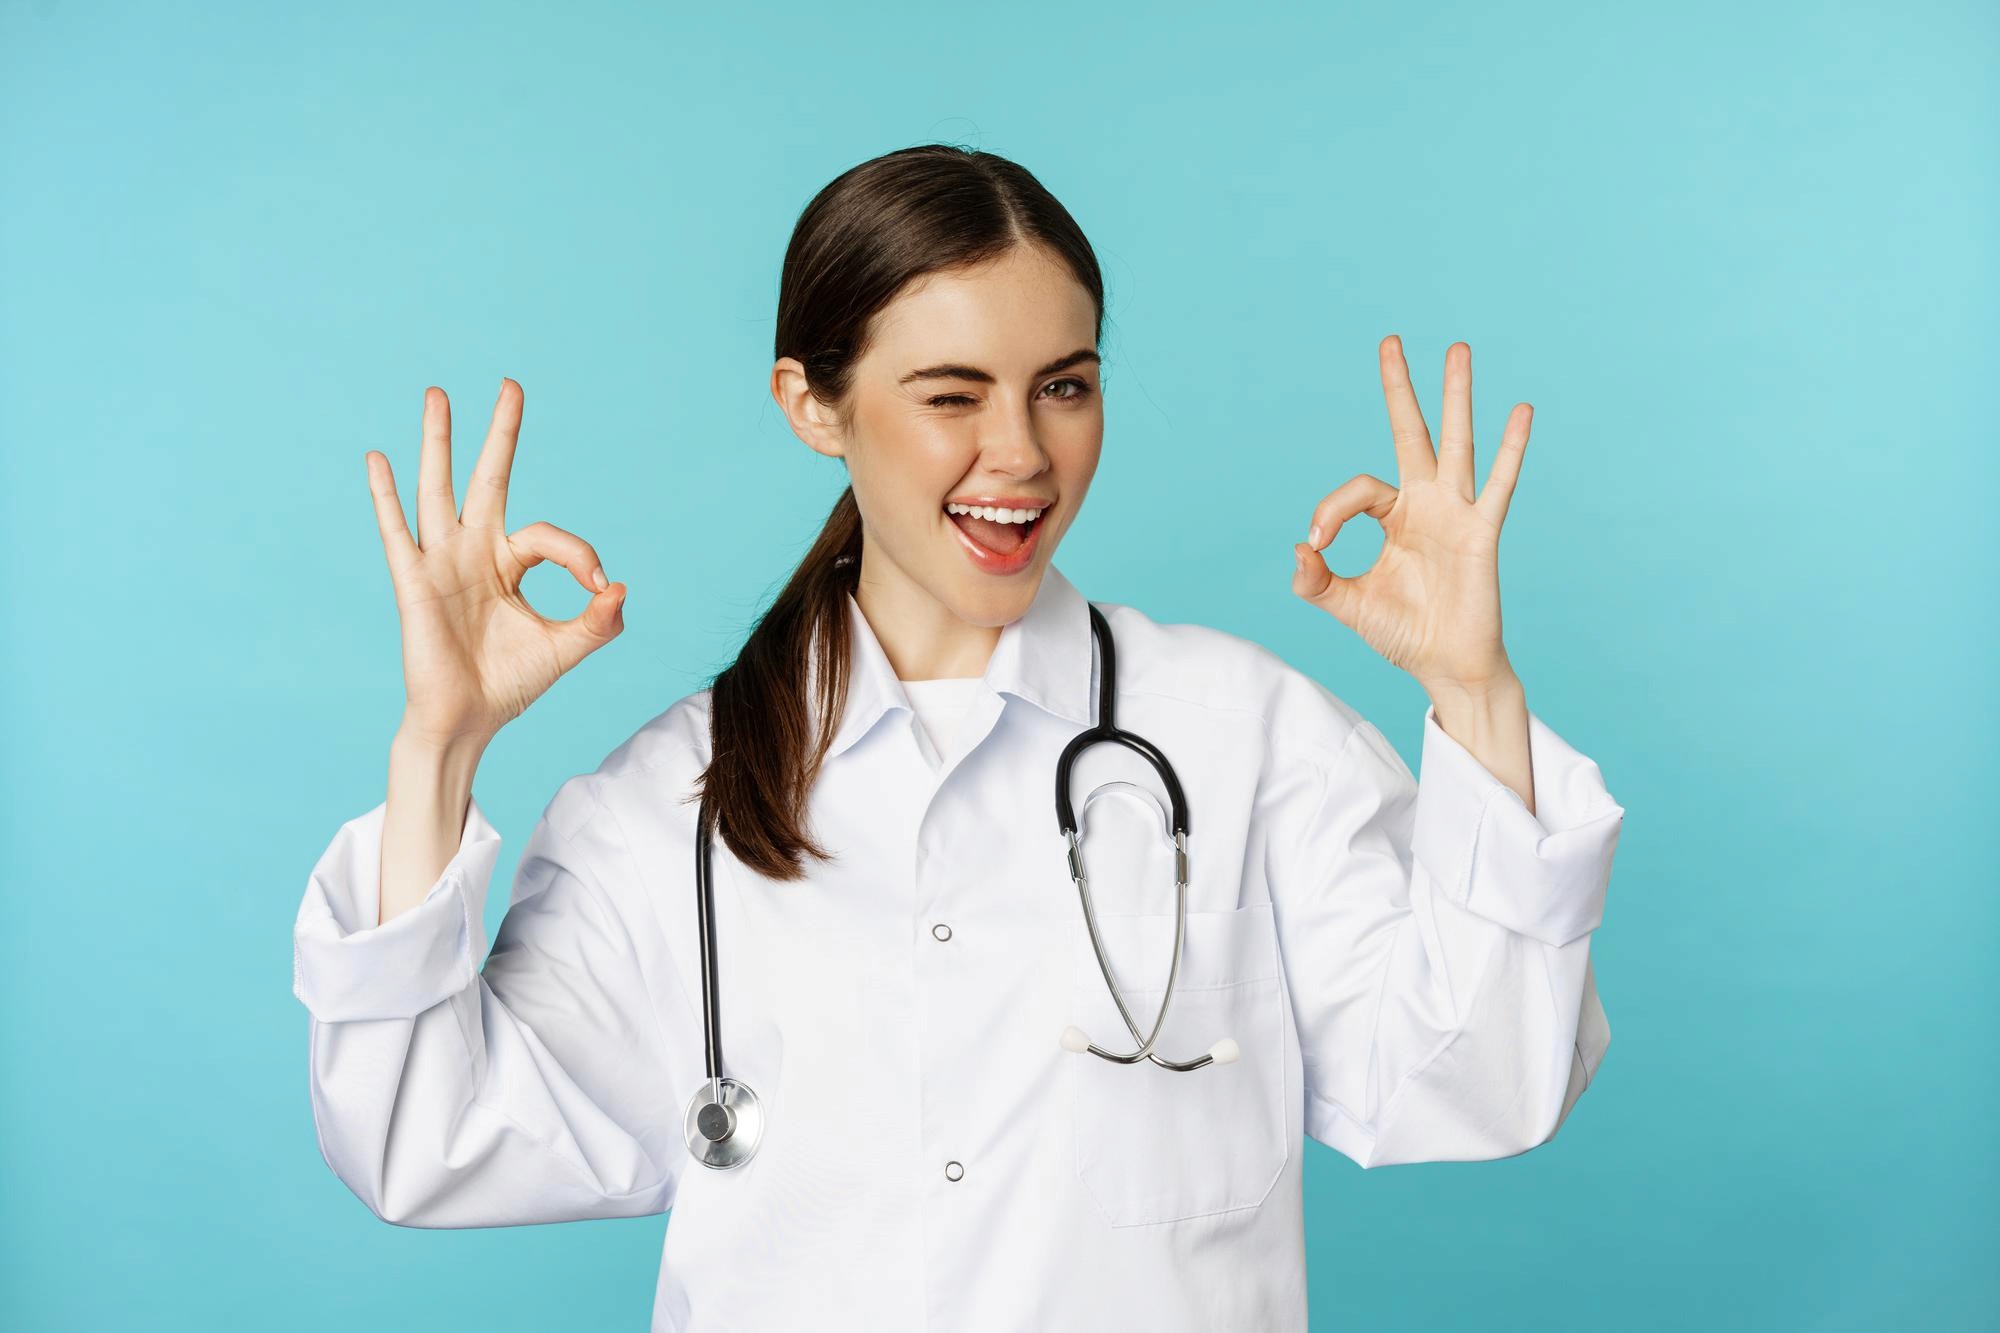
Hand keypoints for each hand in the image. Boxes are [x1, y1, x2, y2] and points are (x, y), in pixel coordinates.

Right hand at [366, 379, 626, 748]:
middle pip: (489, 479)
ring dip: (439, 442)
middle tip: (510, 384)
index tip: (600, 588)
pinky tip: (377, 459)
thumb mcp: (566, 648)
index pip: (549, 537)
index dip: (581, 556)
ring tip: (437, 393)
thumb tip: (620, 589)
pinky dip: (386, 496)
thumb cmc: (509, 683)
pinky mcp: (414, 582)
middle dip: (500, 433)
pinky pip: (397, 532)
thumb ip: (599, 621)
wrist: (468, 721)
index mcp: (509, 563)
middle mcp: (473, 552)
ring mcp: (441, 562)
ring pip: (440, 489)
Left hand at [1289, 336, 1527, 695]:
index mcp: (1396, 517)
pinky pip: (1499, 484)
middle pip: (1412, 433)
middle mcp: (1427, 504)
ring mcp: (1458, 512)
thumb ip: (1317, 581)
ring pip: (1456, 442)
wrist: (1446, 667)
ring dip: (1455, 396)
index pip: (1360, 489)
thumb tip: (1299, 549)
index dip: (1332, 510)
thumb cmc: (1404, 635)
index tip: (1320, 542)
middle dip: (1400, 388)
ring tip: (1455, 348)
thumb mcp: (1348, 606)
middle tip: (1390, 340)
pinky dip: (1511, 448)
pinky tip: (1521, 411)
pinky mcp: (1483, 532)